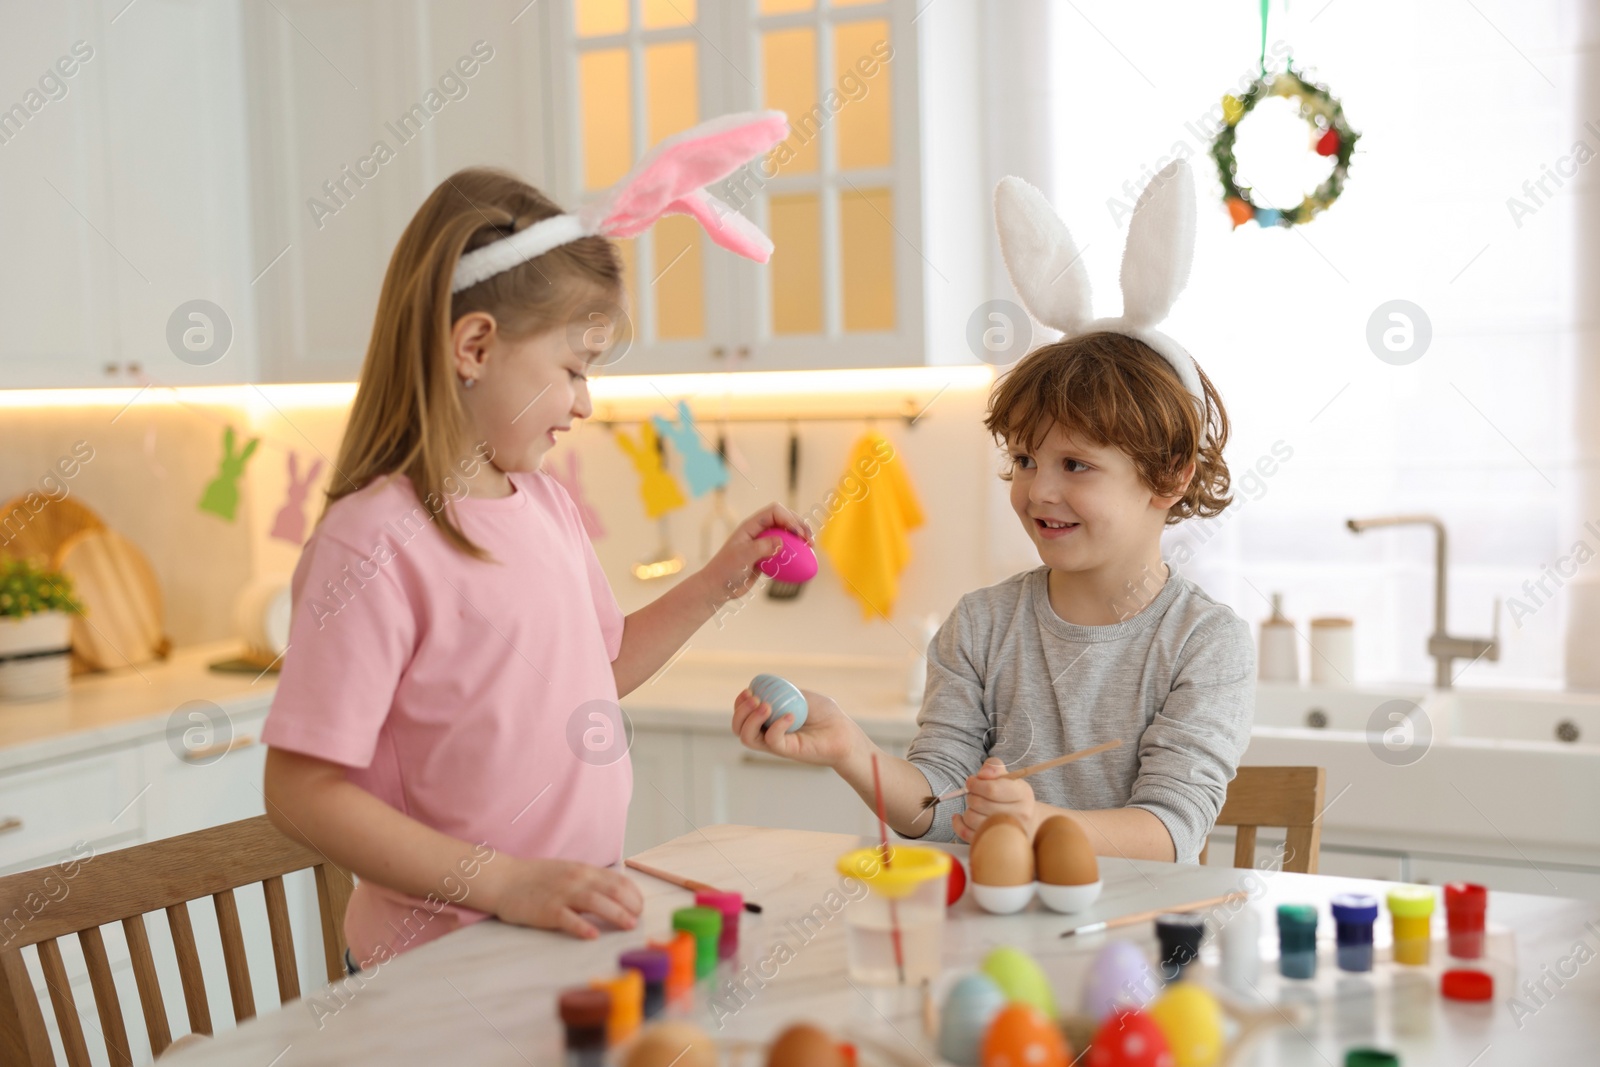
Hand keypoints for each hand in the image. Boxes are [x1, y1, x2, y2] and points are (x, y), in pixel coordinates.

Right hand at [489, 856, 642, 939]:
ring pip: (596, 902)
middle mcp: (577, 879)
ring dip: (616, 914)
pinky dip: (582, 926)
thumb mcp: (569, 872)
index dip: (634, 895)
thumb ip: (591, 882)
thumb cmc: (537, 879)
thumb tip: (616, 896)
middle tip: (638, 920)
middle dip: (631, 905)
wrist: (504, 879)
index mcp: (585, 871)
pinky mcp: (547, 910)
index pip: (619, 880)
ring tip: (628, 925)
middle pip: (613, 890)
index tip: (640, 908)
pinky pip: (568, 918)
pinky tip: (593, 935)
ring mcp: (562, 894)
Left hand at [699, 504, 812, 605]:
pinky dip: (796, 553)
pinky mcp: (767, 556)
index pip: (775, 512)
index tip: (798, 535)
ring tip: (810, 547)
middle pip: (785, 519)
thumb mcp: (743, 557)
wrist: (719, 587)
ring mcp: (764, 543)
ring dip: (800, 538)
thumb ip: (762, 547)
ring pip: (787, 534)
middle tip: (809, 541)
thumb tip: (781, 541)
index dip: (789, 519)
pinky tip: (803, 561)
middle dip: (800, 526)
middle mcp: (759, 531)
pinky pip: (785, 550)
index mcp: (751, 525)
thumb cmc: (726, 570)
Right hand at [732, 687, 861, 769]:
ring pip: (747, 738)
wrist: (844, 732)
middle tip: (755, 698)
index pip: (742, 715)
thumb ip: (782, 691)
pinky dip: (777, 725)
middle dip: (740, 711)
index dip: (739, 703)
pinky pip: (772, 740)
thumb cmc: (825, 714)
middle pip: (738, 728)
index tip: (749, 690)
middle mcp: (768, 733)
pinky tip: (791, 715)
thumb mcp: (801, 695)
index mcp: (768, 720)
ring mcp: (776, 744)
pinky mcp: (787, 751)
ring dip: (750, 719)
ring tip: (766, 706)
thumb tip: (762, 685)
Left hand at [950, 758, 1036, 842]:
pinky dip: (958, 824)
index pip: (991, 789)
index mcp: (1022, 794)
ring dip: (968, 809)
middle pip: (979, 803)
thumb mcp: (1007, 777)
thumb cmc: (1011, 795)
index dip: (975, 784)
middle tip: (975, 794)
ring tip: (975, 807)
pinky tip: (961, 817)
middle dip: (971, 795)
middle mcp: (1020, 815)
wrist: (1026, 821)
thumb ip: (994, 767)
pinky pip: (967, 834)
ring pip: (972, 819)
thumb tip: (982, 774)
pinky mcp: (995, 844)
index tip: (972, 781)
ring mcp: (1008, 832)